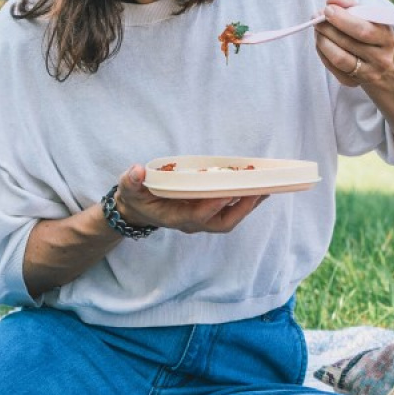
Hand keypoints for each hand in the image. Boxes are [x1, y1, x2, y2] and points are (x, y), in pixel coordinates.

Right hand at [113, 165, 266, 234]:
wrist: (139, 211)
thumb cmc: (135, 198)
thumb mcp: (128, 189)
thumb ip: (131, 181)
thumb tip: (136, 171)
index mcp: (174, 218)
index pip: (197, 215)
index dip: (212, 205)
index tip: (226, 192)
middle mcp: (192, 223)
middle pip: (222, 222)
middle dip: (241, 208)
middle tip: (257, 190)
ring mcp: (201, 220)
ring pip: (230, 217)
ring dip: (248, 204)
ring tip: (265, 187)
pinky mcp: (208, 213)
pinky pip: (231, 209)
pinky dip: (245, 200)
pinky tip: (257, 187)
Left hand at [313, 0, 393, 86]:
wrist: (386, 63)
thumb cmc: (374, 32)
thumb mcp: (370, 15)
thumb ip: (350, 3)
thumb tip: (333, 0)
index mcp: (388, 37)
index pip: (363, 30)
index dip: (342, 19)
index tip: (327, 9)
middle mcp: (381, 58)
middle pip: (348, 43)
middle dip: (328, 28)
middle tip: (316, 18)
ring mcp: (368, 73)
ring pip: (339, 58)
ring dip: (322, 41)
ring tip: (317, 30)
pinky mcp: (353, 83)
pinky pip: (333, 69)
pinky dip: (322, 53)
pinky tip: (322, 43)